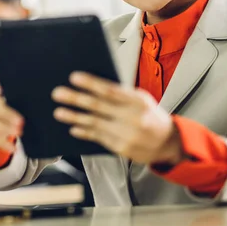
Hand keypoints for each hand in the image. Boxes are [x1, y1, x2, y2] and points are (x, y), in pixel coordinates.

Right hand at [0, 69, 23, 151]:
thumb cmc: (1, 101)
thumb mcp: (7, 92)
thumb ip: (13, 89)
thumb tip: (33, 88)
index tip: (0, 89)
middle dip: (4, 113)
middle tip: (21, 122)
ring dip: (4, 128)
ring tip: (19, 132)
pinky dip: (1, 142)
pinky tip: (12, 147)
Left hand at [52, 72, 183, 164]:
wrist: (168, 143)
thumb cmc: (150, 116)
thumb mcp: (142, 100)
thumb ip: (121, 94)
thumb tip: (92, 85)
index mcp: (138, 101)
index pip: (110, 90)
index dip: (91, 83)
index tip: (74, 77)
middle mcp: (133, 117)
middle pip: (99, 106)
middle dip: (76, 99)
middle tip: (58, 93)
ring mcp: (127, 134)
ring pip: (95, 123)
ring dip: (74, 117)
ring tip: (58, 112)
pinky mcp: (121, 148)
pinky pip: (98, 138)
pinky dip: (84, 132)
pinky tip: (73, 127)